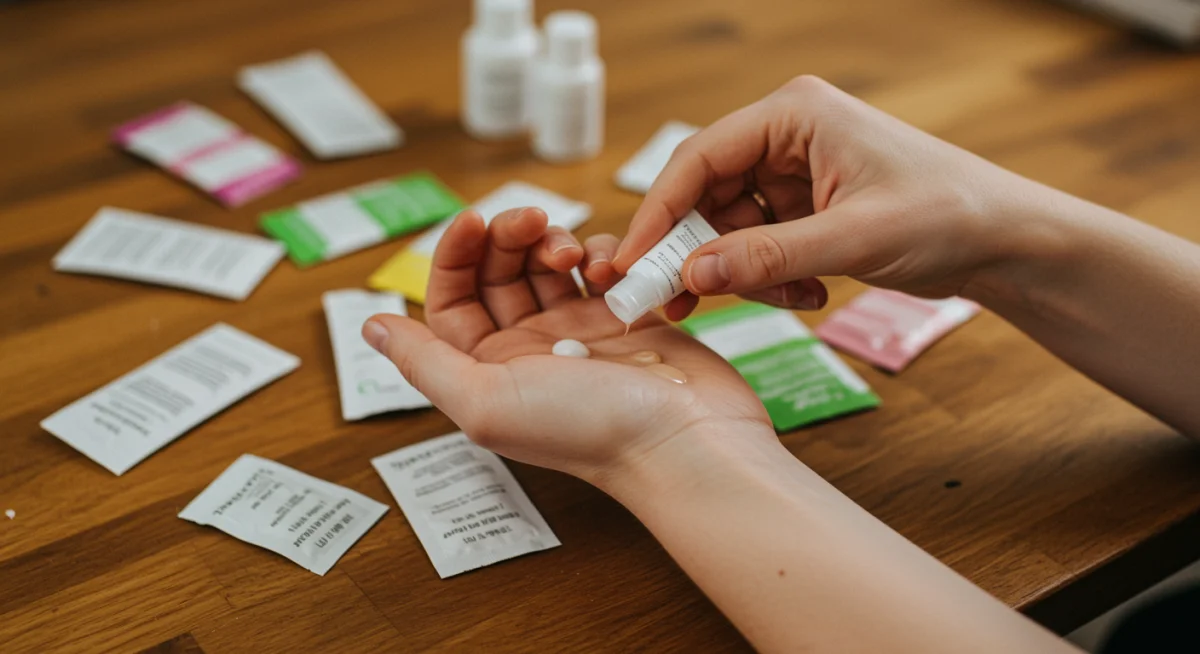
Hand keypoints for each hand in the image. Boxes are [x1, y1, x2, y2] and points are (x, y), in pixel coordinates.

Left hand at [363, 208, 773, 486]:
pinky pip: (602, 267)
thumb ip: (423, 361)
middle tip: (532, 221)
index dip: (455, 254)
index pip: (451, 299)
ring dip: (554, 242)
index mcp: (487, 371)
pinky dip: (603, 255)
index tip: (475, 220)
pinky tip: (611, 269)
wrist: (684, 439)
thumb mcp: (484, 400)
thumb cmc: (587, 428)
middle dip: (509, 236)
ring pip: (549, 263)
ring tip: (573, 252)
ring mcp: (578, 331)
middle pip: (499, 271)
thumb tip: (370, 327)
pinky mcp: (625, 317)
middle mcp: (528, 350)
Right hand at [614, 74, 1033, 319]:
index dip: (659, 211)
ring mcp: (796, 174)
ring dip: (743, 272)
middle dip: (698, 251)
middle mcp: (788, 137)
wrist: (1006, 242)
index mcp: (794, 115)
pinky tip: (809, 292)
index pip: (700, 157)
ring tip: (787, 296)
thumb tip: (690, 273)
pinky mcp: (806, 208)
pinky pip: (759, 246)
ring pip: (730, 228)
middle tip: (679, 301)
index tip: (635, 262)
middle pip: (706, 195)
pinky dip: (770, 277)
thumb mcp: (853, 239)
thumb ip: (767, 257)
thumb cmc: (948, 215)